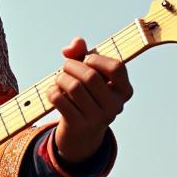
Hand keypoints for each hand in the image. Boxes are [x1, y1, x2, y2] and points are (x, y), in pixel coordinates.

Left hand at [49, 36, 132, 164]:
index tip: (87, 59)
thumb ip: (82, 53)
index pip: (116, 68)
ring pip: (73, 87)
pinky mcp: (79, 125)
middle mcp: (115, 106)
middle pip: (90, 76)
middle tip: (65, 67)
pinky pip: (60, 99)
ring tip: (59, 79)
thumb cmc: (87, 95)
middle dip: (72, 66)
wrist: (82, 132)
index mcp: (124, 91)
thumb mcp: (90, 73)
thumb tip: (74, 44)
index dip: (98, 59)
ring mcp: (98, 118)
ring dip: (60, 78)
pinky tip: (54, 92)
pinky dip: (52, 91)